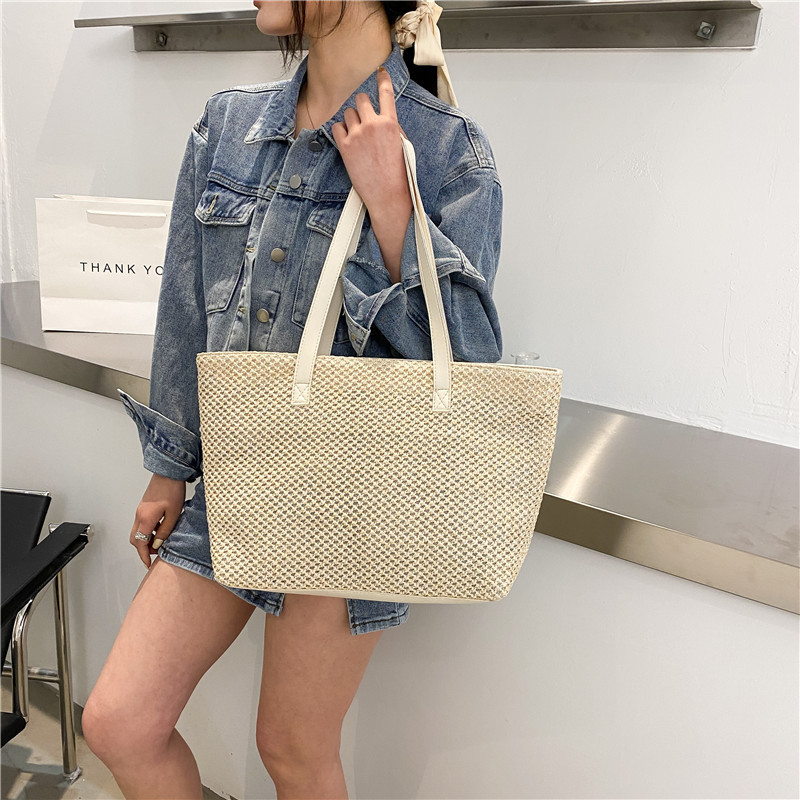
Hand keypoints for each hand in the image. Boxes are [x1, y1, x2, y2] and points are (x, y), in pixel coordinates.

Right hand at [129, 473, 185, 568]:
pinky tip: (160, 530)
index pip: (140, 543)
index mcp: (145, 519)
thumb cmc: (172, 490)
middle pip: (135, 539)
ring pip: (137, 531)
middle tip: (155, 554)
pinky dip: (148, 531)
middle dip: (143, 549)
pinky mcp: (144, 506)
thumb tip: (158, 544)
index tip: (148, 564)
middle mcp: (139, 515)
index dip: (143, 556)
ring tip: (160, 543)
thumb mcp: (174, 514)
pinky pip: (142, 523)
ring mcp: (140, 510)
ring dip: (145, 540)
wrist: (169, 472)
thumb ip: (165, 531)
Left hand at [330, 66, 412, 218]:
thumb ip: (391, 127)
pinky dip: (340, 132)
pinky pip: (336, 127)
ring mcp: (358, 135)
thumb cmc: (398, 175)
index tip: (380, 71)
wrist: (388, 196)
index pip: (386, 93)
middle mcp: (373, 125)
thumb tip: (382, 117)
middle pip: (360, 99)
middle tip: (363, 118)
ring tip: (357, 136)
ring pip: (347, 113)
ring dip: (350, 121)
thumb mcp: (402, 146)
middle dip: (361, 106)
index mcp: (391, 124)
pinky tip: (347, 142)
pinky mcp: (345, 146)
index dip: (382, 79)